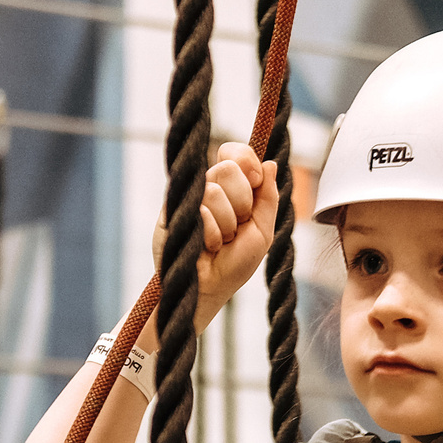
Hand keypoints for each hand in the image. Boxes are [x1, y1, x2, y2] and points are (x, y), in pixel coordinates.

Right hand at [192, 143, 279, 331]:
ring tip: (220, 242)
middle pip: (228, 167)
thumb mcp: (262, 231)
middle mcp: (208, 187)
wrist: (209, 289)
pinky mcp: (173, 212)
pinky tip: (206, 247)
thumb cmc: (234, 264)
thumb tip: (270, 163)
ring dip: (226, 225)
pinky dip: (212, 235)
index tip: (255, 179)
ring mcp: (189, 198)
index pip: (235, 153)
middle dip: (242, 202)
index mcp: (231, 187)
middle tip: (237, 225)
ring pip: (216, 191)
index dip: (247, 160)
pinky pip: (202, 211)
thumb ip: (268, 199)